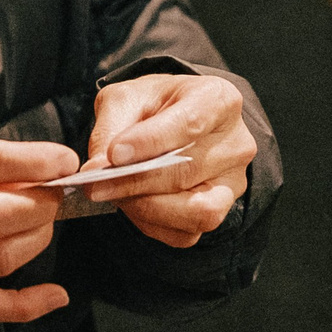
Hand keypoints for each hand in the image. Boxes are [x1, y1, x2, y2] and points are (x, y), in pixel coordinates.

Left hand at [82, 74, 255, 247]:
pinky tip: (133, 205)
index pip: (190, 123)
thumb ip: (110, 128)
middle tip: (96, 184)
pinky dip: (153, 224)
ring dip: (147, 208)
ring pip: (196, 210)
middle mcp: (235, 142)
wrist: (173, 120)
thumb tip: (96, 169)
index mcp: (218, 100)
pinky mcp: (222, 210)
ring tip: (115, 195)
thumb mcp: (127, 99)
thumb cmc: (153, 106)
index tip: (114, 154)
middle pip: (187, 171)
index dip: (151, 142)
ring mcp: (232, 181)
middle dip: (135, 182)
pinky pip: (187, 233)